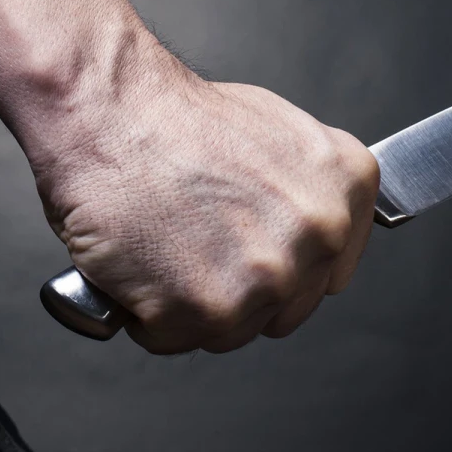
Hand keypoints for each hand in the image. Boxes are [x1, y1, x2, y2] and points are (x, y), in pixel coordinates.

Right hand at [30, 77, 379, 353]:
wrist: (110, 112)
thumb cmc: (172, 118)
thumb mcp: (276, 133)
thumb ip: (305, 194)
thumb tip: (299, 232)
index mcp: (342, 191)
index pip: (328, 274)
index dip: (279, 268)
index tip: (249, 253)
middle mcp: (317, 236)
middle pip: (282, 310)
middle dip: (236, 289)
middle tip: (193, 243)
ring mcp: (266, 277)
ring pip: (230, 332)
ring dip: (189, 305)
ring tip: (163, 245)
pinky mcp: (208, 310)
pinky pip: (172, 339)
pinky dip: (145, 313)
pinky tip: (137, 262)